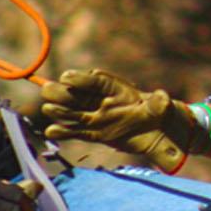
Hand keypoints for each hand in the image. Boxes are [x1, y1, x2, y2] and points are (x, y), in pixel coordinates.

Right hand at [39, 69, 204, 172]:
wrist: (157, 133)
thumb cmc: (159, 113)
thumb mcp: (162, 107)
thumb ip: (159, 103)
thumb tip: (163, 98)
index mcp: (114, 88)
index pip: (95, 81)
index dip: (81, 78)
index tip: (66, 76)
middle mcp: (100, 100)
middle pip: (77, 94)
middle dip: (63, 91)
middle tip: (48, 89)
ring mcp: (95, 117)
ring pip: (73, 112)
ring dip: (60, 110)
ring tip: (48, 109)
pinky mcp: (94, 133)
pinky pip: (76, 131)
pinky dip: (64, 132)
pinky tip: (51, 131)